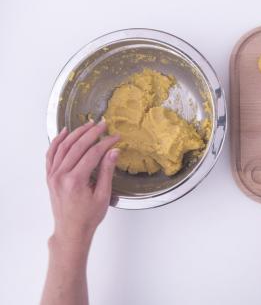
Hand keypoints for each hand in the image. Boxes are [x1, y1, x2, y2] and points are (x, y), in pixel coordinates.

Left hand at [45, 121, 119, 244]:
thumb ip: (107, 171)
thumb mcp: (103, 195)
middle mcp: (61, 175)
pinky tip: (64, 133)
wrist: (71, 230)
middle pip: (77, 146)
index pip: (93, 154)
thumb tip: (113, 151)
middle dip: (92, 133)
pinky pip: (51, 154)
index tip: (116, 137)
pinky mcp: (50, 176)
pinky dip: (57, 141)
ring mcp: (53, 175)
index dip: (106, 143)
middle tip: (103, 125)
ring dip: (76, 133)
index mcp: (75, 181)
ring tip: (88, 125)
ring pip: (63, 147)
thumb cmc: (88, 216)